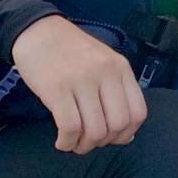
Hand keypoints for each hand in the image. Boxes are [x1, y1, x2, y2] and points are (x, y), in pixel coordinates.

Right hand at [11, 15, 146, 153]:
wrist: (39, 31)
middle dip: (103, 142)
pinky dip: (66, 142)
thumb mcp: (103, 64)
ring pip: (95, 130)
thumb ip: (116, 94)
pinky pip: (70, 127)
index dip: (126, 134)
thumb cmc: (72, 51)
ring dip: (83, 146)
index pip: (138, 112)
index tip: (111, 138)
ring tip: (74, 142)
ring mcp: (82, 80)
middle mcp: (106, 73)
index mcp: (121, 68)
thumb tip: (126, 137)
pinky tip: (62, 141)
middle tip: (88, 141)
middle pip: (117, 125)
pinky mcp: (57, 88)